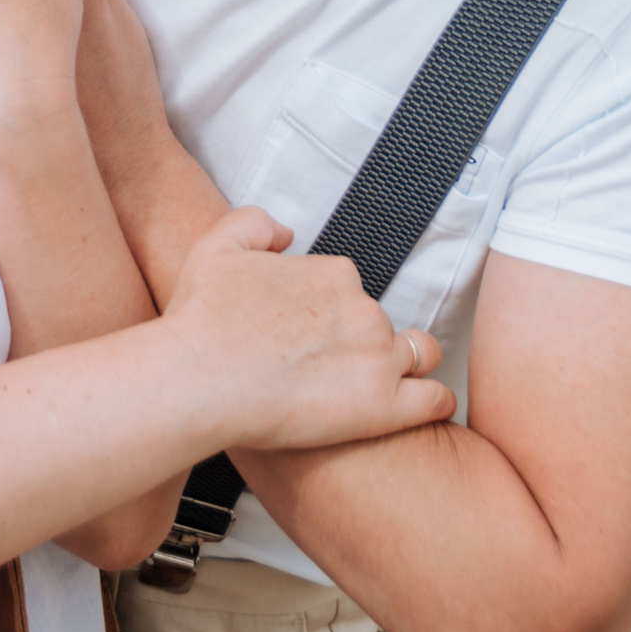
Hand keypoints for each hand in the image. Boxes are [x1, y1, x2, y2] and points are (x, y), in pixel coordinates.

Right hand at [163, 209, 455, 454]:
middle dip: (358, 340)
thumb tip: (287, 235)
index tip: (303, 333)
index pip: (349, 287)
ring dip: (399, 366)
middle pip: (380, 321)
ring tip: (363, 386)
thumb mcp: (217, 245)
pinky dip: (431, 401)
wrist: (195, 380)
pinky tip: (409, 407)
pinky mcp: (384, 407)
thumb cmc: (200, 319)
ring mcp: (378, 358)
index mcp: (335, 274)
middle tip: (319, 366)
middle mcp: (364, 310)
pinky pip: (435, 399)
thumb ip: (257, 223)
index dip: (327, 310)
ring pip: (418, 355)